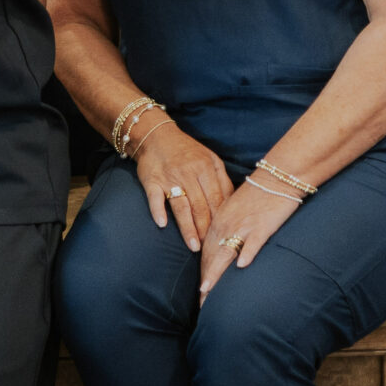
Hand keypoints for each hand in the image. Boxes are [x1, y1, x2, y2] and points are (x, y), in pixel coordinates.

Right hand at [133, 120, 231, 252]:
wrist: (156, 135)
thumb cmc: (186, 151)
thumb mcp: (210, 159)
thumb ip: (222, 180)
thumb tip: (234, 205)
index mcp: (206, 168)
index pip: (217, 199)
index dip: (221, 220)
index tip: (225, 237)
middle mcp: (189, 173)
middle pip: (201, 206)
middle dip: (206, 230)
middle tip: (211, 250)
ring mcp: (169, 177)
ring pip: (181, 206)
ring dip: (188, 228)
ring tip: (194, 246)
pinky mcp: (152, 180)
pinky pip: (155, 197)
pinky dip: (158, 210)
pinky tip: (162, 224)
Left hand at [198, 170, 306, 300]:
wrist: (276, 177)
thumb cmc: (256, 195)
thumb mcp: (234, 210)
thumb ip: (226, 228)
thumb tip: (220, 248)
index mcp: (219, 221)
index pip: (207, 252)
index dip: (203, 274)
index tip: (200, 294)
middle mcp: (227, 225)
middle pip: (212, 256)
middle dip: (206, 281)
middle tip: (200, 304)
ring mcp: (244, 226)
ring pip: (226, 252)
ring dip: (216, 273)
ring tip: (208, 292)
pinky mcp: (262, 225)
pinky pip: (253, 241)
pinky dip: (247, 252)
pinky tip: (242, 266)